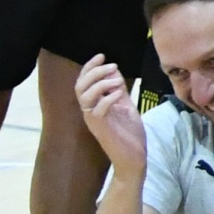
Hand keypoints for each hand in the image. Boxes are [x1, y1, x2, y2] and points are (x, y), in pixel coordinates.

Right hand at [74, 53, 147, 171]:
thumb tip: (114, 72)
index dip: (89, 67)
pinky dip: (107, 98)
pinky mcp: (101, 128)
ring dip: (100, 83)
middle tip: (111, 65)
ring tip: (116, 80)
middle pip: (80, 86)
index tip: (101, 55)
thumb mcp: (126, 106)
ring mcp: (94, 120)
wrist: (133, 158)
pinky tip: (119, 94)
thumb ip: (118, 91)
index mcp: (94, 105)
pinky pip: (97, 110)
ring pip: (84, 96)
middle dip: (94, 71)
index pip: (83, 82)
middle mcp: (89, 111)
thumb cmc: (129, 134)